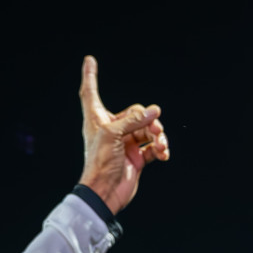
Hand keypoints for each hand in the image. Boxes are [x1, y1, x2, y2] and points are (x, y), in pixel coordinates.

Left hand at [77, 55, 167, 214]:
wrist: (106, 193)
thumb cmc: (100, 163)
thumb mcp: (112, 136)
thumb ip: (133, 120)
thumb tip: (154, 111)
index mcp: (97, 120)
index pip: (90, 92)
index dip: (90, 76)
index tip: (89, 60)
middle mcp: (111, 129)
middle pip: (135, 112)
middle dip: (148, 120)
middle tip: (154, 132)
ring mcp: (125, 143)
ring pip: (148, 129)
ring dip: (158, 135)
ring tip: (160, 145)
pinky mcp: (137, 157)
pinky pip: (153, 146)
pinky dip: (160, 148)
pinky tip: (163, 154)